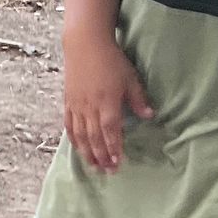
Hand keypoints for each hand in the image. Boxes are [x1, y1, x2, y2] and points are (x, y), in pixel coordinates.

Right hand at [63, 32, 152, 173]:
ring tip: (93, 166)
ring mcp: (77, 106)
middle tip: (107, 171)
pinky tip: (78, 147)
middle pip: (94, 138)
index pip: (110, 131)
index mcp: (107, 102)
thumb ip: (138, 100)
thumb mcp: (130, 79)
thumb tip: (149, 116)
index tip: (118, 163)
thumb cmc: (111, 60)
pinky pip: (69, 125)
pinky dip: (73, 139)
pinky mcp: (68, 102)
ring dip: (87, 152)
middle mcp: (90, 107)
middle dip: (101, 156)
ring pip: (80, 135)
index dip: (114, 148)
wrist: (85, 45)